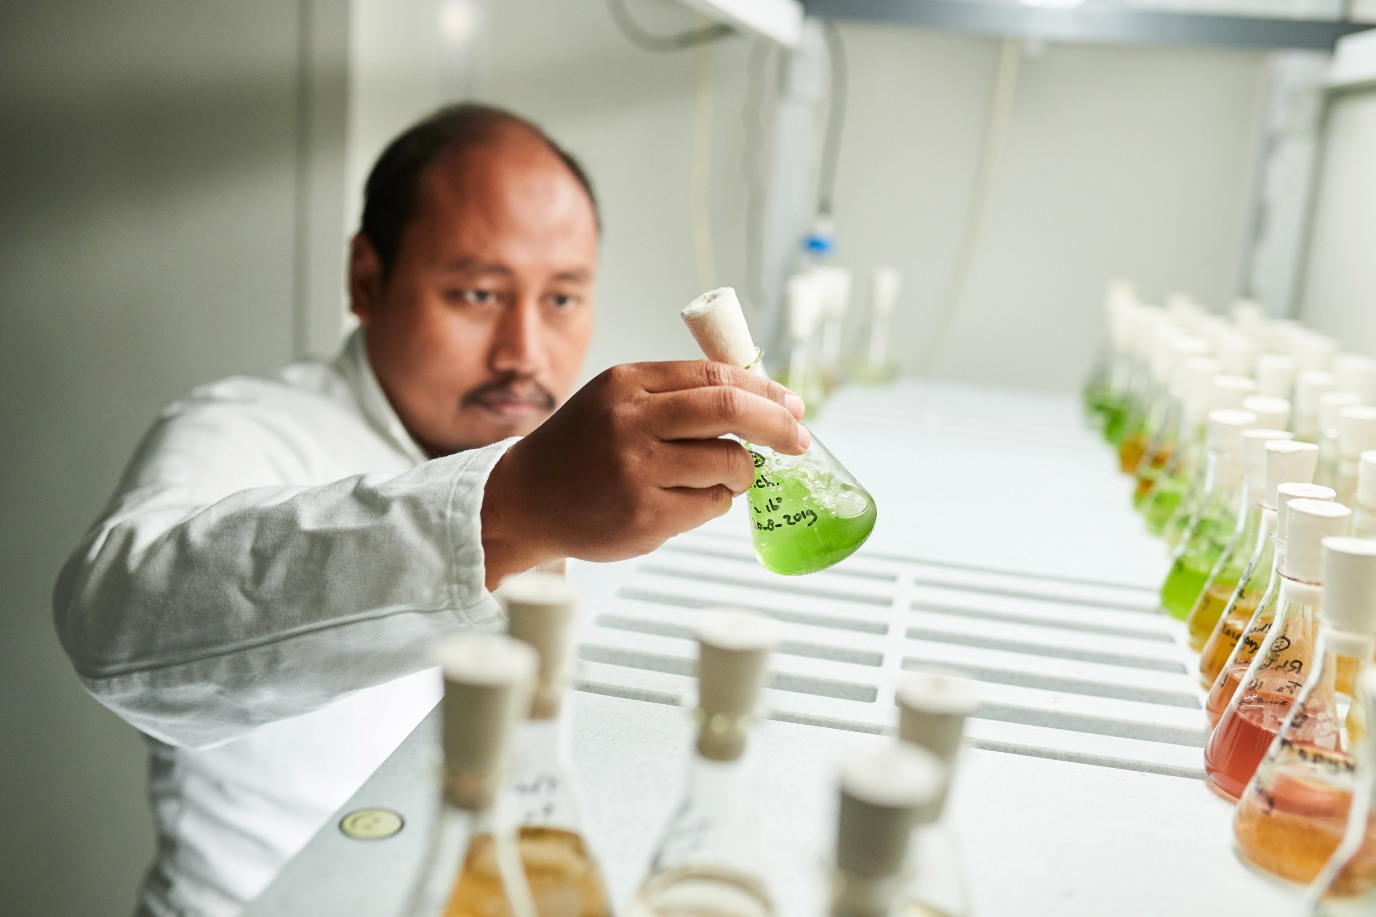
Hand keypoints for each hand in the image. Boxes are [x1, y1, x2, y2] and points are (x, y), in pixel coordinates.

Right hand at [480, 360, 806, 586]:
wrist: (525, 500)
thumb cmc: (581, 449)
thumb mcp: (617, 400)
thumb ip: (675, 393)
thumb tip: (759, 397)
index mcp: (628, 383)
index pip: (716, 376)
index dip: (765, 390)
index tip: (792, 404)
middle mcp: (631, 421)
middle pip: (731, 412)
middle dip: (778, 426)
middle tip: (799, 440)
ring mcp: (636, 470)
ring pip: (729, 464)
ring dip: (742, 472)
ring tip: (724, 477)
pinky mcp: (643, 515)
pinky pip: (711, 505)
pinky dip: (716, 502)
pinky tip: (687, 500)